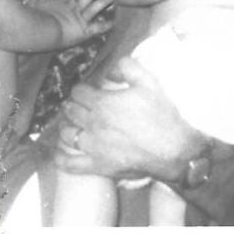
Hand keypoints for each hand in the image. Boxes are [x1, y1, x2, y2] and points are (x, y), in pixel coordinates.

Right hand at [38, 0, 113, 46]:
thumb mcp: (40, 2)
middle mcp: (74, 8)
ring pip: (94, 7)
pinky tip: (113, 23)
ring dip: (103, 1)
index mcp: (65, 1)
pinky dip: (105, 26)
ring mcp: (80, 18)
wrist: (40, 30)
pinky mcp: (83, 30)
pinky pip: (97, 28)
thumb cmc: (38, 18)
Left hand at [53, 56, 207, 181]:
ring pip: (67, 135)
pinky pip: (70, 164)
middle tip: (77, 107)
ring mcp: (93, 146)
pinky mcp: (98, 166)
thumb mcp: (148, 81)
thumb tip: (110, 71)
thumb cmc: (161, 115)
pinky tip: (59, 154)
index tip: (86, 92)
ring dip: (66, 128)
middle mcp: (93, 123)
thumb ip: (126, 67)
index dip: (81, 90)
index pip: (78, 92)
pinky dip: (61, 158)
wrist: (173, 149)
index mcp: (102, 102)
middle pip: (71, 111)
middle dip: (72, 107)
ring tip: (69, 126)